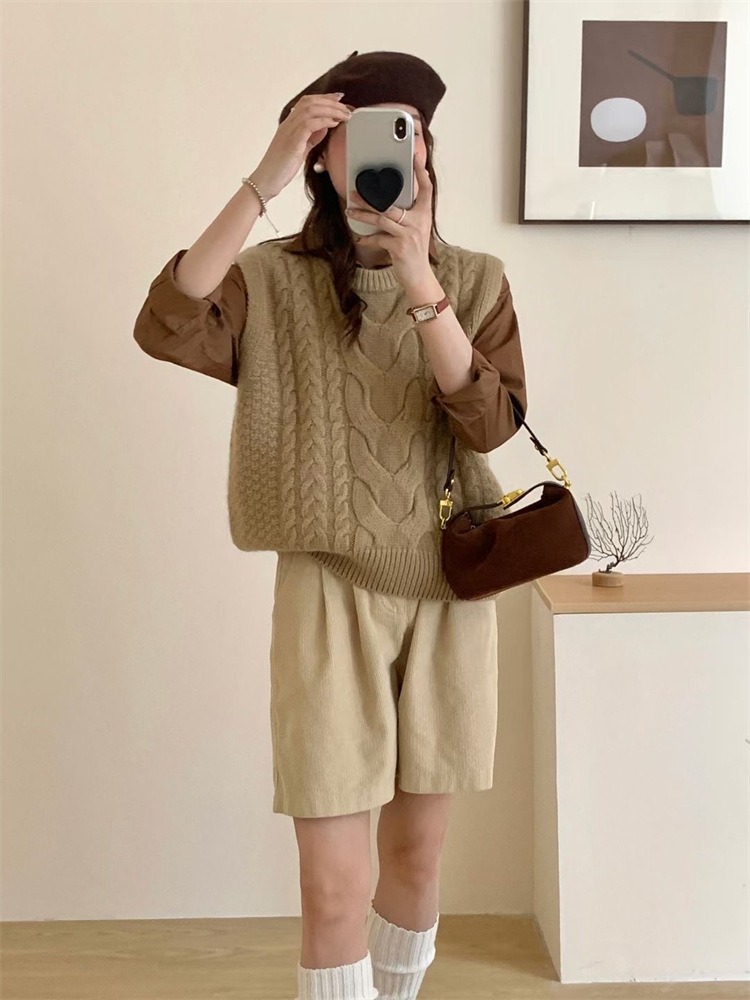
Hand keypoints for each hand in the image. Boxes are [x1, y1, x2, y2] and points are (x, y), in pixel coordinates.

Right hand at [252, 93, 350, 200]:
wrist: (266, 180)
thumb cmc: (281, 167)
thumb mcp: (300, 149)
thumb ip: (311, 136)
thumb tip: (324, 126)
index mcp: (289, 124)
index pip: (307, 102)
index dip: (324, 98)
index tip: (339, 98)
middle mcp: (288, 124)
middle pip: (310, 102)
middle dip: (331, 102)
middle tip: (347, 108)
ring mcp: (289, 131)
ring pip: (311, 109)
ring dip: (330, 110)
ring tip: (344, 115)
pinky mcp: (292, 141)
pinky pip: (309, 124)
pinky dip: (323, 121)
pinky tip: (333, 124)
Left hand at [345, 155, 433, 288]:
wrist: (419, 277)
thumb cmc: (414, 252)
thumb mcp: (416, 230)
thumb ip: (407, 216)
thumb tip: (386, 204)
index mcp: (424, 214)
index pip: (426, 189)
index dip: (421, 173)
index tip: (415, 158)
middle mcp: (419, 222)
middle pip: (391, 204)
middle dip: (370, 199)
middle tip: (354, 192)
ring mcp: (409, 234)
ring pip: (382, 218)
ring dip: (363, 215)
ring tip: (350, 211)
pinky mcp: (399, 247)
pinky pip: (378, 238)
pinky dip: (367, 238)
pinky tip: (360, 238)